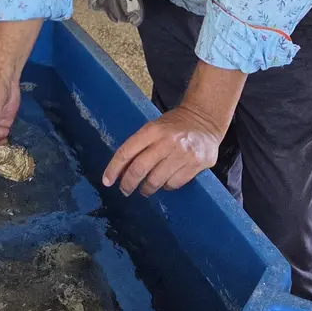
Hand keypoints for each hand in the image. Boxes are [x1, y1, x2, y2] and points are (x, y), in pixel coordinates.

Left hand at [102, 106, 220, 197]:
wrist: (205, 120)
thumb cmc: (174, 124)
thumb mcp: (155, 127)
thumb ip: (140, 145)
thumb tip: (122, 170)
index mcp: (153, 129)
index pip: (127, 151)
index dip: (114, 168)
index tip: (107, 181)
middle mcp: (167, 142)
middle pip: (139, 169)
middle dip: (128, 183)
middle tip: (125, 190)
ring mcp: (182, 154)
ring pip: (156, 181)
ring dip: (147, 188)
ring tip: (145, 189)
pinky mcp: (196, 165)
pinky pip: (174, 184)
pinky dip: (166, 186)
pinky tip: (165, 182)